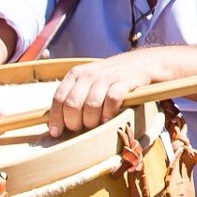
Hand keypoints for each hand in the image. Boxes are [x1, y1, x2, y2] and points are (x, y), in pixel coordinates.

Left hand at [44, 49, 172, 137]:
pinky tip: (108, 118)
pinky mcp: (124, 81)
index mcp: (76, 74)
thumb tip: (58, 122)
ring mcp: (106, 77)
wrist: (140, 64)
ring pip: (91, 105)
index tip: (56, 132)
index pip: (59, 98)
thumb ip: (74, 96)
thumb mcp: (88, 81)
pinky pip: (111, 101)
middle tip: (79, 129)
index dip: (56, 118)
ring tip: (94, 125)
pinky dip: (108, 113)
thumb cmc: (110, 79)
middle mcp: (88, 74)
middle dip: (74, 122)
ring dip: (91, 121)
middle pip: (72, 104)